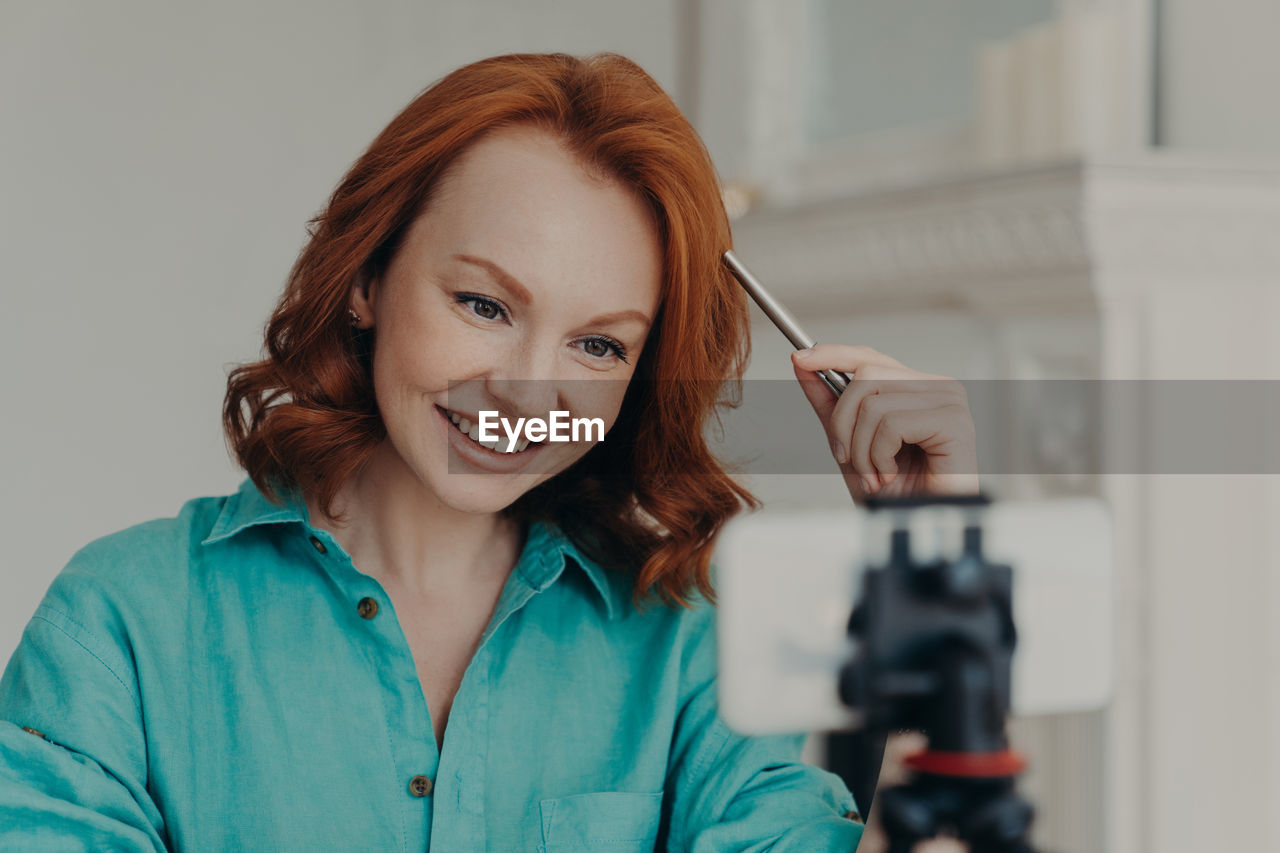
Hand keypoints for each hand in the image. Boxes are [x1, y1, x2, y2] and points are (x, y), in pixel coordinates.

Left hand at [790, 344, 978, 502]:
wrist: (913, 527)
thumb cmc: (892, 491)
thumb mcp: (848, 441)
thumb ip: (828, 402)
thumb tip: (802, 363)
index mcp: (916, 388)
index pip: (869, 357)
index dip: (832, 355)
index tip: (798, 359)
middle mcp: (937, 387)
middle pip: (866, 375)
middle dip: (843, 423)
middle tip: (849, 458)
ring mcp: (950, 402)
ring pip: (874, 403)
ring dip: (861, 449)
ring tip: (875, 474)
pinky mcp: (955, 421)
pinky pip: (892, 424)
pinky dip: (880, 457)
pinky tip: (891, 476)